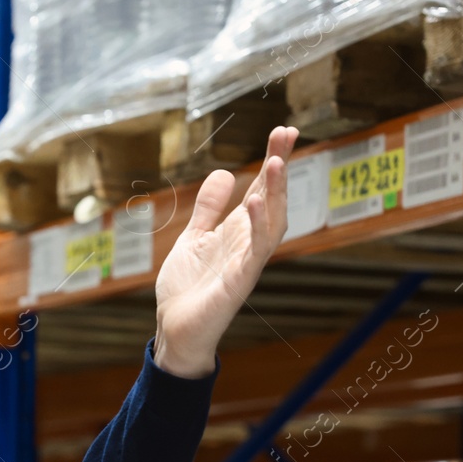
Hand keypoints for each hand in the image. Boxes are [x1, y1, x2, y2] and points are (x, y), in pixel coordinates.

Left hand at [153, 126, 299, 378]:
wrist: (175, 330)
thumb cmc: (187, 290)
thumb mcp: (193, 237)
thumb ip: (208, 208)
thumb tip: (226, 173)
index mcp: (238, 231)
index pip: (261, 189)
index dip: (273, 160)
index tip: (282, 131)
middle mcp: (248, 244)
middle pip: (272, 200)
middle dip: (280, 167)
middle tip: (287, 134)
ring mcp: (246, 263)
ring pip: (271, 224)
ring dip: (275, 193)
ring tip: (275, 162)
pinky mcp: (237, 282)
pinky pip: (254, 252)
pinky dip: (258, 228)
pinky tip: (255, 203)